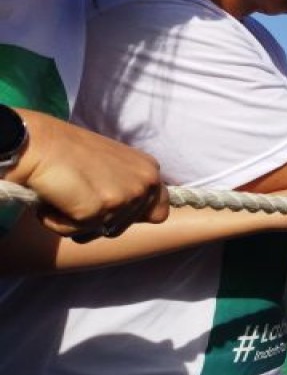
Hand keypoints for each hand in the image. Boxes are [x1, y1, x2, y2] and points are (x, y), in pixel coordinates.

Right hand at [11, 111, 167, 239]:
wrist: (38, 142)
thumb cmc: (69, 152)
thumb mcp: (113, 166)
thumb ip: (129, 185)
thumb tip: (135, 213)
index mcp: (149, 169)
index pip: (159, 210)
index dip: (134, 216)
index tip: (109, 207)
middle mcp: (145, 182)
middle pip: (125, 226)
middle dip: (98, 220)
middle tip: (78, 195)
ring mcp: (125, 196)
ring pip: (101, 232)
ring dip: (77, 222)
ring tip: (67, 194)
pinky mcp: (99, 209)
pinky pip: (76, 232)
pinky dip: (58, 222)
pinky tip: (54, 199)